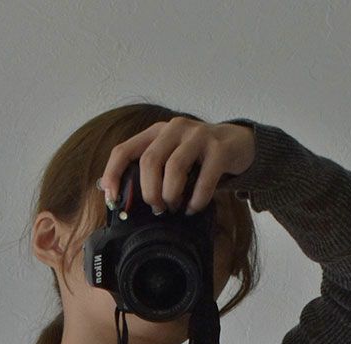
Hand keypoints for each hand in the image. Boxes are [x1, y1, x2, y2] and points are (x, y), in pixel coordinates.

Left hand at [98, 117, 255, 215]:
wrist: (238, 144)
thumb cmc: (199, 158)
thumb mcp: (171, 158)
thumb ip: (152, 172)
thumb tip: (124, 200)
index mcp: (156, 132)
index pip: (123, 150)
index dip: (113, 175)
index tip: (112, 199)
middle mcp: (174, 128)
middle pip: (149, 162)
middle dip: (150, 192)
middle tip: (157, 208)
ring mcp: (197, 135)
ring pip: (174, 168)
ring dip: (172, 195)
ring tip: (175, 207)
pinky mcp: (219, 148)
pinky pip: (204, 179)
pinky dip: (196, 200)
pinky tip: (194, 208)